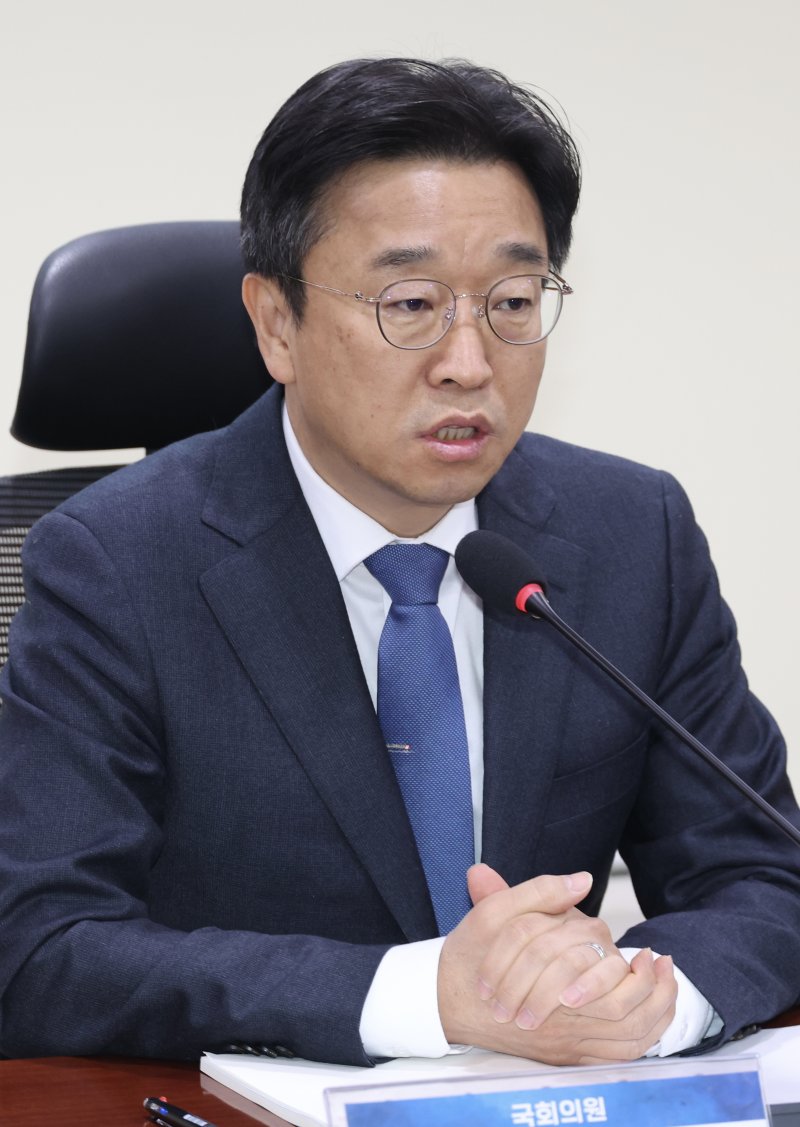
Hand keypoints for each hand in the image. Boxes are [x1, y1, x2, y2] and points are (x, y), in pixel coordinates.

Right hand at [437, 864, 676, 1063]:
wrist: (444, 1001)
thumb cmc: (469, 956)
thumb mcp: (494, 912)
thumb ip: (539, 892)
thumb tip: (582, 879)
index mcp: (542, 981)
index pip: (600, 975)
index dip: (629, 967)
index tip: (648, 950)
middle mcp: (556, 1019)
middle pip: (620, 1014)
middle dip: (651, 990)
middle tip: (661, 963)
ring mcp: (561, 1042)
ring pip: (623, 1038)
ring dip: (652, 1012)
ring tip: (664, 984)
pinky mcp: (563, 1056)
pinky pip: (614, 1056)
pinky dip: (640, 1036)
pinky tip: (652, 1013)